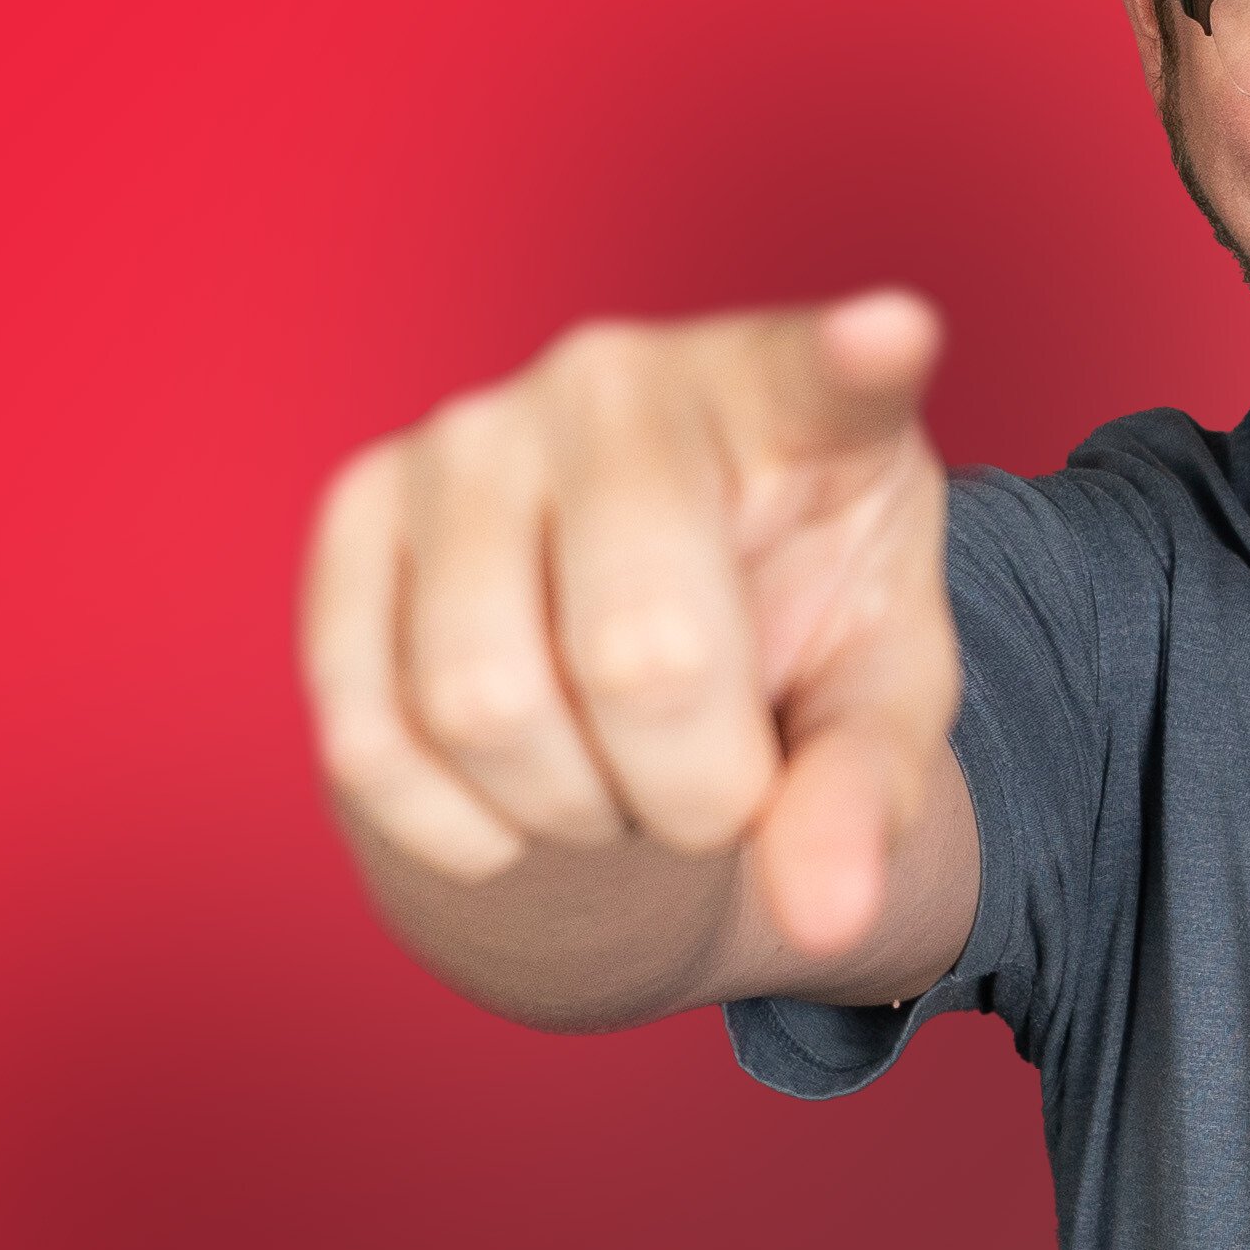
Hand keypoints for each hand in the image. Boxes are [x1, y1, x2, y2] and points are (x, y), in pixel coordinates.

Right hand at [300, 290, 955, 958]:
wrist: (650, 626)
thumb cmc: (795, 625)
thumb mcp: (873, 700)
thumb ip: (864, 794)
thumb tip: (822, 916)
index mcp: (789, 402)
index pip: (828, 379)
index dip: (859, 359)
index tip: (896, 334)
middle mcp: (616, 381)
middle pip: (638, 653)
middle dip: (690, 792)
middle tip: (715, 787)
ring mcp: (466, 431)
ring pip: (479, 703)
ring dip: (569, 810)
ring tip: (618, 770)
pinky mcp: (354, 506)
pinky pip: (365, 731)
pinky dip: (454, 826)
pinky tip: (517, 800)